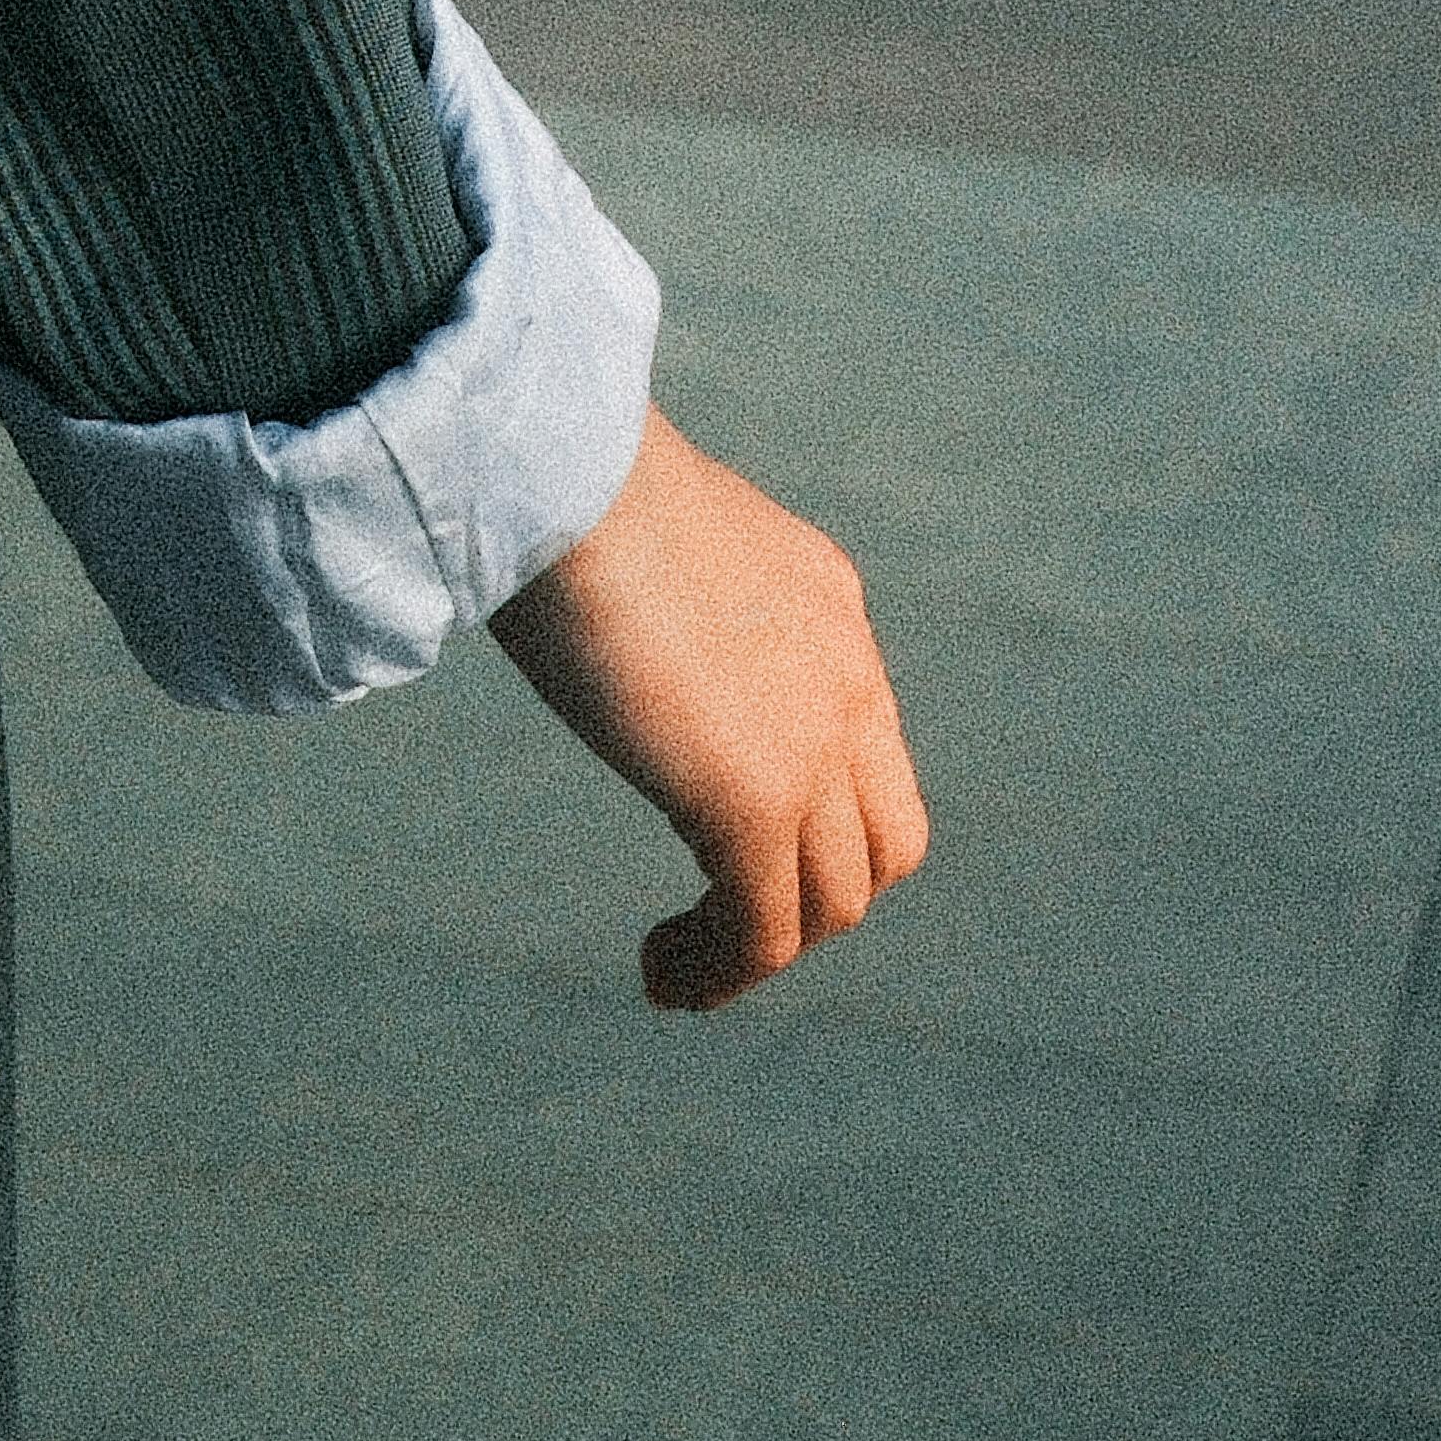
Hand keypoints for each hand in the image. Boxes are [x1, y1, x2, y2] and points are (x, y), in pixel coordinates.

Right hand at [490, 396, 926, 1008]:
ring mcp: (812, 745)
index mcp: (825, 600)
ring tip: (683, 967)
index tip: (719, 826)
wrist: (560, 462)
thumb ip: (659, 574)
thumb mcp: (648, 526)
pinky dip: (721, 971)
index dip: (812, 808)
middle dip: (813, 893)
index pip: (860, 742)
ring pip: (832, 902)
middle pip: (880, 841)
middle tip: (725, 912)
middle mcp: (845, 676)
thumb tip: (596, 591)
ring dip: (762, 949)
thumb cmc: (561, 471)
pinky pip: (763, 931)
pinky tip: (664, 978)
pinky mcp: (756, 802)